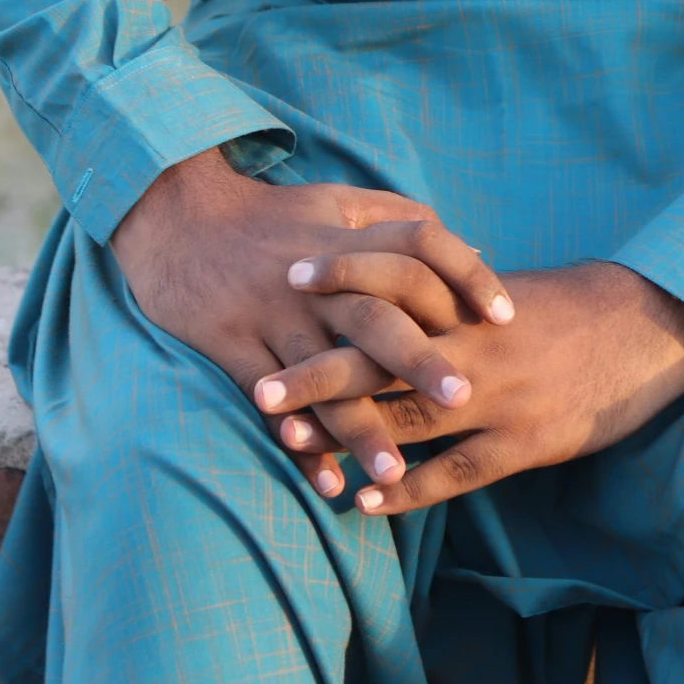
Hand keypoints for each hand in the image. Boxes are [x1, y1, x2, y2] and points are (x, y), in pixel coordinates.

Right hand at [110, 147, 513, 493]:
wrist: (178, 216)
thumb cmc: (270, 214)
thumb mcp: (336, 200)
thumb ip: (398, 220)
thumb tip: (468, 245)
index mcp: (347, 238)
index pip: (420, 245)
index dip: (464, 275)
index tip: (505, 315)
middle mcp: (315, 280)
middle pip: (375, 317)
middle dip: (419, 361)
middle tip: (465, 399)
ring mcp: (271, 313)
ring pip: (323, 376)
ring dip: (359, 426)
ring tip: (395, 472)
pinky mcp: (231, 344)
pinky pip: (268, 403)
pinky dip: (298, 443)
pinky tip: (326, 482)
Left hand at [255, 257, 683, 513]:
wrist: (648, 332)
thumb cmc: (570, 308)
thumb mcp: (507, 290)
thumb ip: (452, 290)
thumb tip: (395, 280)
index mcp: (473, 297)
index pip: (394, 275)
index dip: (341, 276)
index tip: (286, 277)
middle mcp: (477, 343)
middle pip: (384, 353)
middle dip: (320, 372)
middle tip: (262, 388)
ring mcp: (499, 396)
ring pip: (410, 417)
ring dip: (348, 434)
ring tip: (291, 448)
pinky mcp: (524, 444)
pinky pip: (455, 472)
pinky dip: (408, 488)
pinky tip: (365, 500)